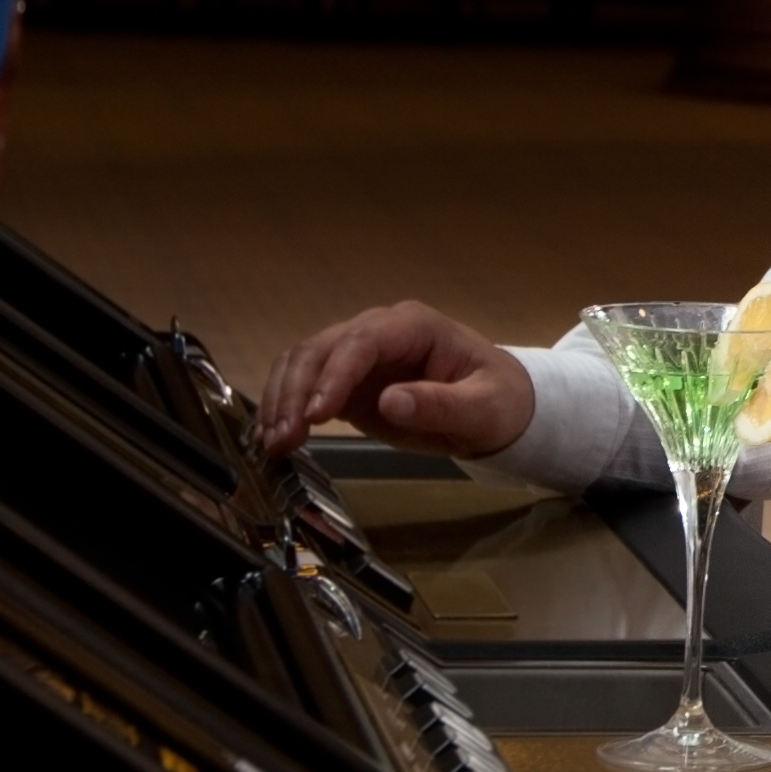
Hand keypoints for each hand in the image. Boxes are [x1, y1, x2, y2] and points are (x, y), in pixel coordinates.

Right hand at [256, 300, 531, 460]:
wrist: (498, 408)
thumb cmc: (498, 401)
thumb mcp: (483, 409)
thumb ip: (441, 405)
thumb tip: (390, 402)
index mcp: (413, 326)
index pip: (361, 342)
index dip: (334, 376)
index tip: (315, 415)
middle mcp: (378, 331)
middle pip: (320, 349)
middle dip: (295, 392)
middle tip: (282, 439)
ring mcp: (358, 354)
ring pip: (302, 363)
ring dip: (281, 401)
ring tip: (272, 445)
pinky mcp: (346, 381)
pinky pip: (304, 385)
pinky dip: (283, 408)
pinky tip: (272, 438)